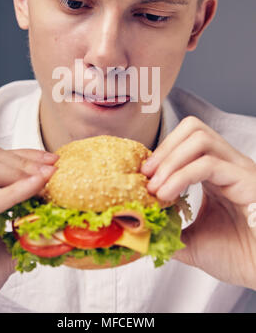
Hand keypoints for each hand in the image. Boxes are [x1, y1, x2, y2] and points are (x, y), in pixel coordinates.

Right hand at [0, 143, 58, 311]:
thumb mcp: (7, 247)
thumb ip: (27, 229)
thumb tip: (61, 218)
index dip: (24, 156)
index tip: (52, 160)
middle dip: (22, 158)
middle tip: (51, 166)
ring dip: (16, 169)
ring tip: (44, 177)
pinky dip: (10, 193)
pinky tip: (34, 186)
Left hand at [141, 116, 255, 289]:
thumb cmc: (238, 257)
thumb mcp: (192, 241)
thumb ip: (168, 231)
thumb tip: (140, 229)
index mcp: (217, 172)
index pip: (187, 139)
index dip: (162, 152)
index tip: (143, 175)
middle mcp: (229, 164)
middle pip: (193, 128)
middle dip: (164, 149)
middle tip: (146, 176)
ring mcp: (240, 169)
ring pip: (200, 139)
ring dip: (170, 160)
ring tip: (155, 188)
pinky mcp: (248, 181)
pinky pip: (210, 164)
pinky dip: (181, 176)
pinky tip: (167, 195)